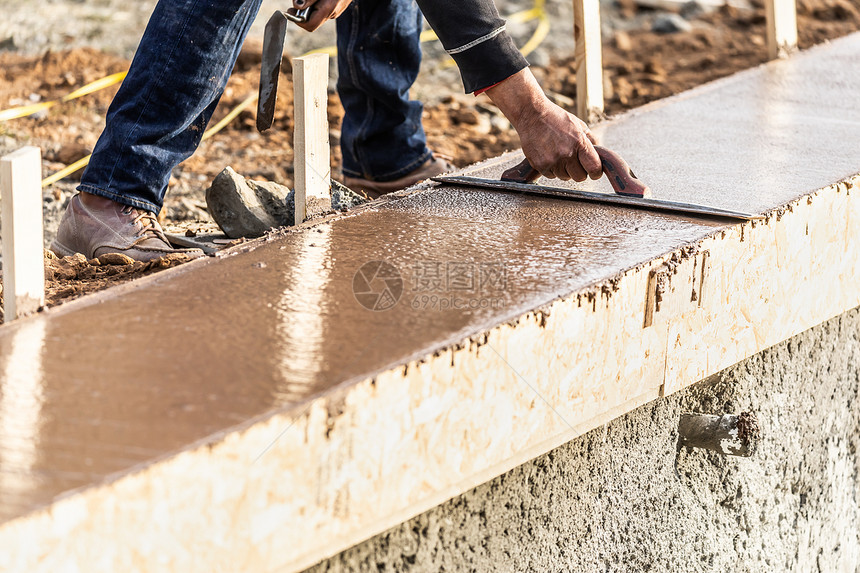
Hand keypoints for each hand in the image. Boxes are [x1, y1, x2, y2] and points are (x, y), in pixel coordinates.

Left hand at [291, 0, 352, 31]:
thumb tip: (296, 6)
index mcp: (327, 9)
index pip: (310, 25)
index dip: (298, 21)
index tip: (290, 12)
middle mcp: (331, 14)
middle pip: (312, 22)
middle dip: (302, 14)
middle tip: (297, 3)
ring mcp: (335, 13)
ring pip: (317, 17)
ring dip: (309, 9)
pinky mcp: (336, 10)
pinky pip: (322, 12)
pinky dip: (316, 7)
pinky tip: (317, 0)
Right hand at [486, 69, 601, 181]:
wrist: (532, 114)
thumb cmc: (556, 118)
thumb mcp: (578, 125)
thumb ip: (590, 140)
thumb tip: (599, 155)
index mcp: (579, 142)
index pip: (594, 167)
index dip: (596, 172)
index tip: (594, 172)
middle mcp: (566, 154)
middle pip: (579, 177)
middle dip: (579, 171)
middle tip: (575, 163)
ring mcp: (552, 161)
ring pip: (565, 177)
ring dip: (564, 170)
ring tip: (559, 155)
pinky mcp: (540, 165)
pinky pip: (551, 176)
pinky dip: (552, 169)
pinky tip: (549, 155)